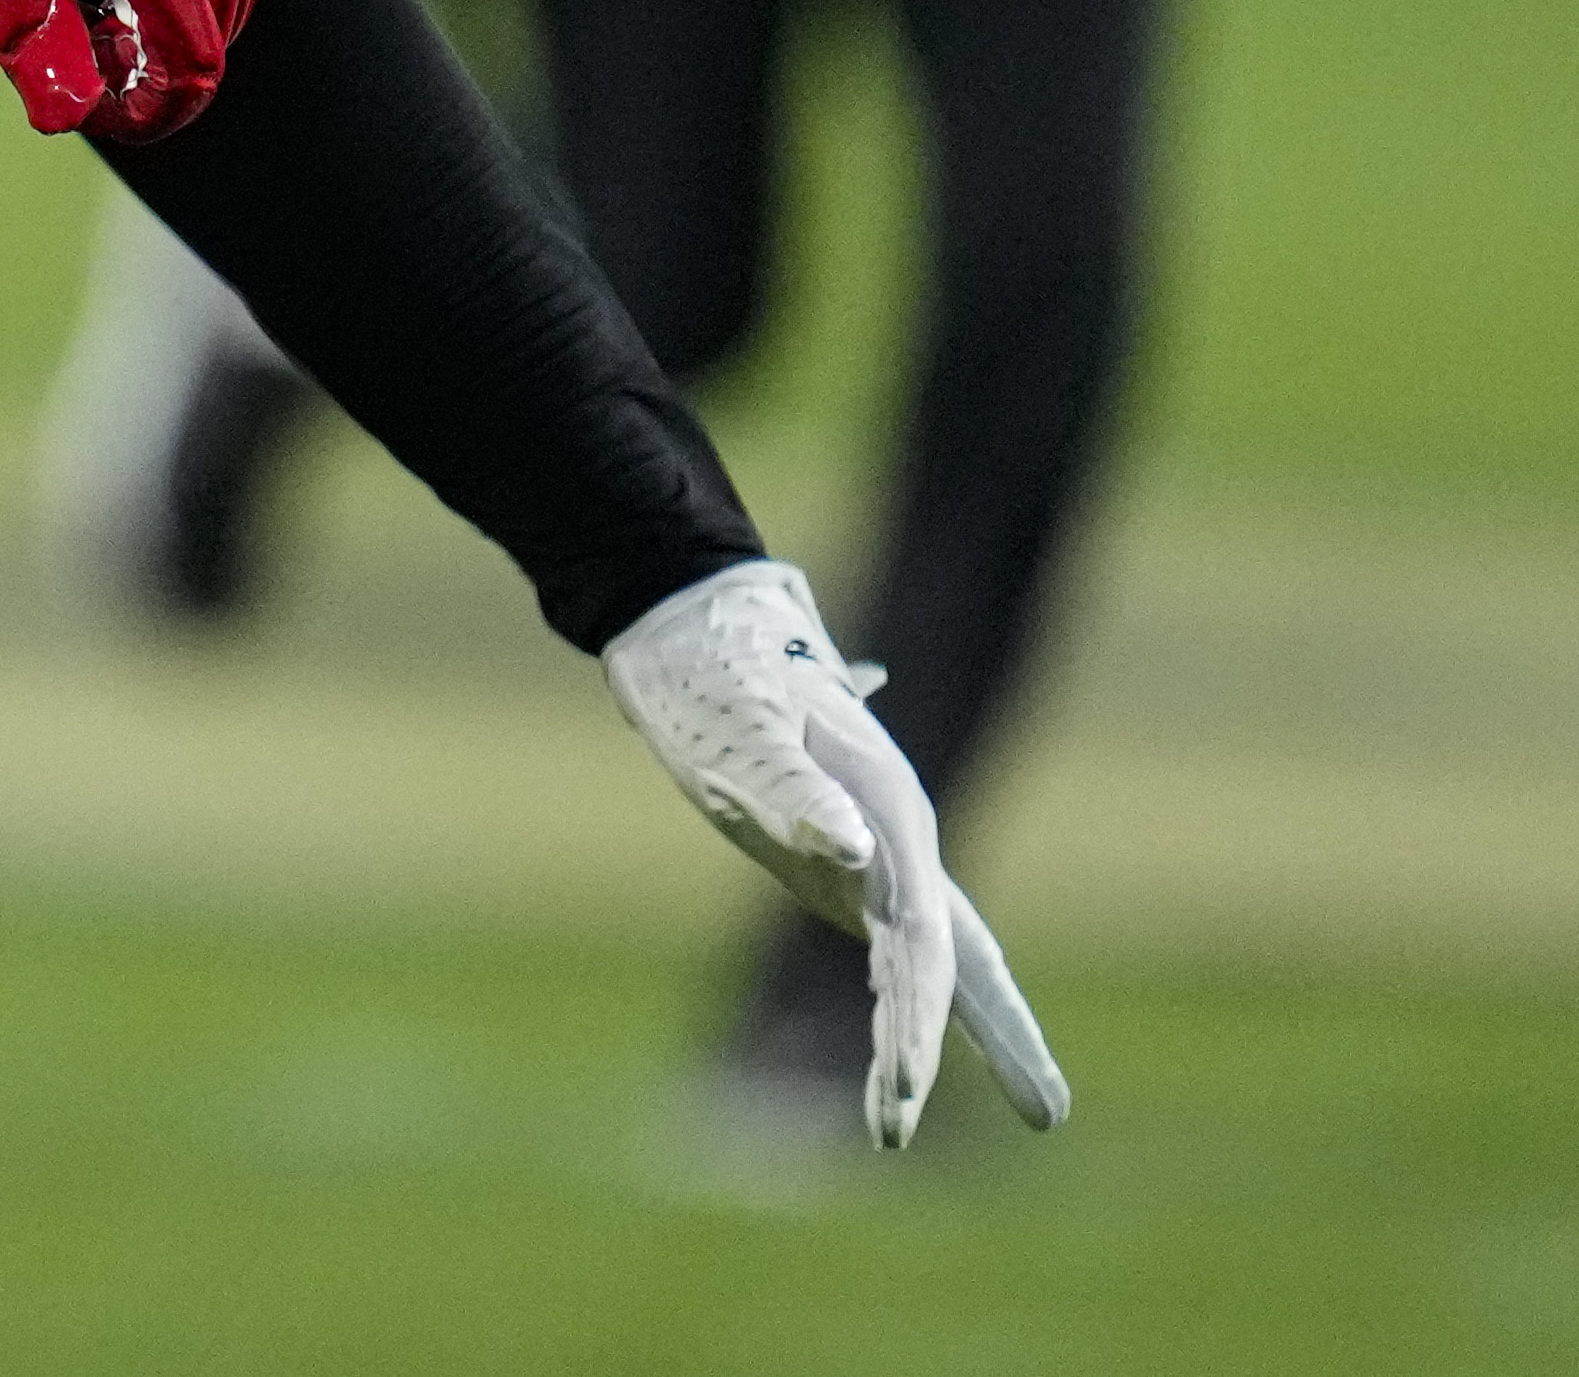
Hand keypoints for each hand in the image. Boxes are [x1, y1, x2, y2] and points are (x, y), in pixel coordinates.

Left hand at [600, 558, 1068, 1144]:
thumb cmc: (721, 669)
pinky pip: (881, 941)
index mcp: (889, 814)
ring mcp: (866, 853)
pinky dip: (898, 994)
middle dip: (996, 1037)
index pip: (925, 942)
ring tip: (920, 1116)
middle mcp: (891, 840)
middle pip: (955, 957)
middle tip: (1049, 1118)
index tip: (919, 1089)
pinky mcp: (829, 858)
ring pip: (923, 956)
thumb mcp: (747, 724)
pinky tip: (899, 1039)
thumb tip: (850, 854)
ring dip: (931, 1031)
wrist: (693, 625)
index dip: (933, 1020)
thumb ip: (794, 788)